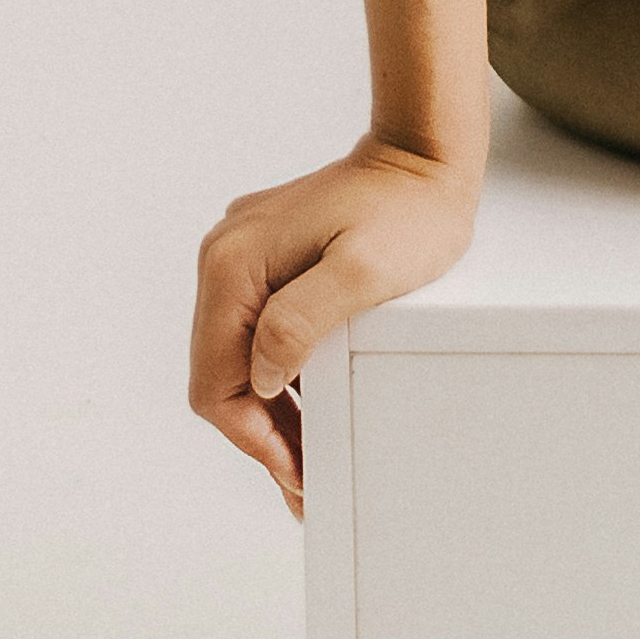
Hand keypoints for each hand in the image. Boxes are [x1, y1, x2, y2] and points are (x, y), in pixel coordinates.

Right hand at [187, 134, 481, 515]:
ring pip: (237, 356)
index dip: (252, 437)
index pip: (216, 379)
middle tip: (303, 482)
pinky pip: (255, 330)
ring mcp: (241, 256)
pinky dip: (279, 373)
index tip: (295, 473)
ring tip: (309, 458)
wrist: (423, 156)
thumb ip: (301, 322)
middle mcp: (224, 258)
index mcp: (234, 265)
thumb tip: (264, 378)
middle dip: (259, 433)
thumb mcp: (364, 273)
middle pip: (219, 373)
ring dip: (269, 409)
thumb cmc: (408, 213)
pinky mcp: (266, 257)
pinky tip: (310, 404)